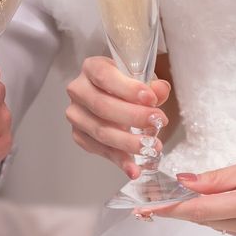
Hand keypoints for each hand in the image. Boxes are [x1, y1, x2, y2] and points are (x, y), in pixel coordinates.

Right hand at [66, 56, 171, 178]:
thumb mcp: (141, 79)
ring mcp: (76, 114)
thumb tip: (159, 91)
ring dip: (128, 142)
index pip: (104, 76)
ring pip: (100, 131)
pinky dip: (119, 160)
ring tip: (151, 147)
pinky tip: (134, 168)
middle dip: (133, 116)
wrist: (113, 96)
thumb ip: (152, 85)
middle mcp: (78, 90)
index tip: (150, 98)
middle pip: (102, 106)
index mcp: (92, 68)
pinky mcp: (79, 135)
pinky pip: (99, 150)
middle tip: (157, 121)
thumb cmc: (126, 85)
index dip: (127, 88)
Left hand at [146, 151, 235, 235]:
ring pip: (215, 222)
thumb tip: (186, 182)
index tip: (147, 207)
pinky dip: (215, 212)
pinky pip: (229, 225)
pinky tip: (210, 199)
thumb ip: (218, 178)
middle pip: (204, 219)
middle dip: (178, 207)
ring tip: (175, 194)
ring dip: (196, 208)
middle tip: (153, 196)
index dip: (170, 209)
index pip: (200, 210)